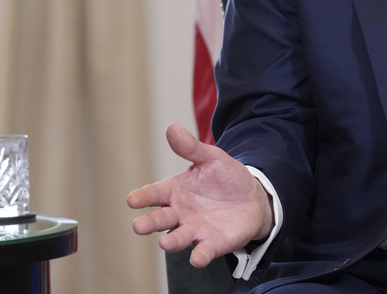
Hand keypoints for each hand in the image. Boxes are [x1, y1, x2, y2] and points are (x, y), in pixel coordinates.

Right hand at [127, 123, 274, 267]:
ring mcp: (195, 230)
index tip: (133, 200)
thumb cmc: (225, 178)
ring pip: (178, 238)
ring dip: (171, 242)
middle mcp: (180, 213)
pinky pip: (203, 252)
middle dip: (150, 223)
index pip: (155, 194)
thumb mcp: (211, 158)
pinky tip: (197, 258)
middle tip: (139, 226)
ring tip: (165, 243)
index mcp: (175, 191)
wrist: (253, 197)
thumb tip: (172, 128)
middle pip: (160, 219)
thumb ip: (191, 147)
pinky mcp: (212, 243)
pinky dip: (199, 256)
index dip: (143, 197)